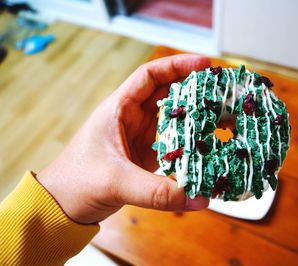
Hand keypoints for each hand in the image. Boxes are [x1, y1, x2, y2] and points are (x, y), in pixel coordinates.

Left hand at [37, 55, 210, 223]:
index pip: (150, 75)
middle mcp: (132, 118)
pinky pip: (174, 142)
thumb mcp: (116, 182)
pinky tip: (208, 144)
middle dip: (195, 87)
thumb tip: (199, 198)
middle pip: (168, 92)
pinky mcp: (147, 155)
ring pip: (174, 117)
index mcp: (119, 109)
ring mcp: (141, 137)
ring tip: (222, 112)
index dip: (177, 65)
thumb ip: (157, 192)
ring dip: (196, 114)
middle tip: (222, 89)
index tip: (205, 64)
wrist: (64, 205)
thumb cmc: (77, 182)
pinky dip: (191, 141)